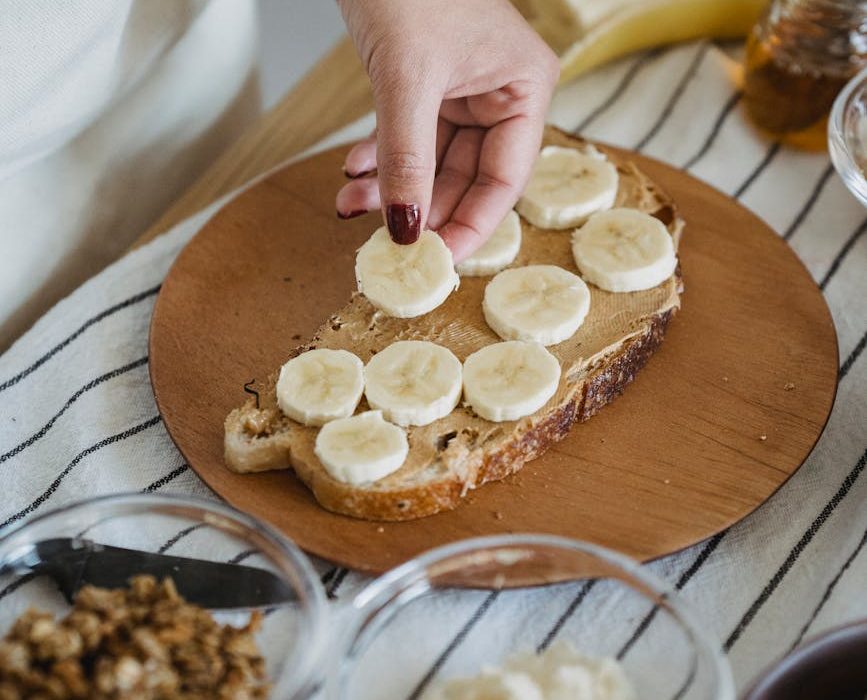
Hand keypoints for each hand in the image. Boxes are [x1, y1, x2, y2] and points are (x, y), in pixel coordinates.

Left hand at [335, 0, 558, 260]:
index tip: (437, 261)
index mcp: (524, 88)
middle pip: (465, 177)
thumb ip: (408, 159)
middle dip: (420, 208)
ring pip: (431, 161)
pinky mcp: (426, 83)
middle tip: (386, 244)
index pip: (504, 179)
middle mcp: (500, 92)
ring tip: (351, 208)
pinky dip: (379, 157)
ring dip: (391, 187)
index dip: (471, 224)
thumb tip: (406, 229)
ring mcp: (462, 89)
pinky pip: (407, 137)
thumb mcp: (408, 79)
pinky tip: (353, 174)